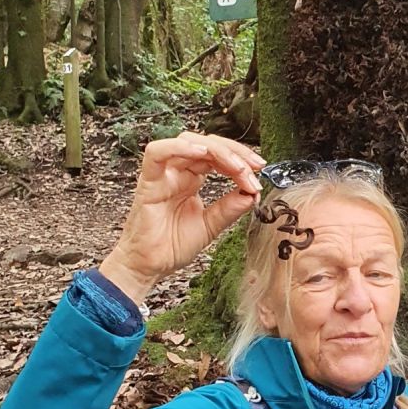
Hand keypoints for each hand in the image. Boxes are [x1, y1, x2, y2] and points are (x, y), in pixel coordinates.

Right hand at [99, 133, 264, 302]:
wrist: (149, 266)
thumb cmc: (171, 246)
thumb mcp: (211, 226)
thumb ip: (230, 208)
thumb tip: (252, 194)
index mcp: (193, 179)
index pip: (219, 156)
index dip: (241, 160)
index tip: (259, 173)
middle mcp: (178, 172)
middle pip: (208, 145)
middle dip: (235, 152)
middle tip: (255, 168)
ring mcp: (163, 174)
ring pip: (188, 142)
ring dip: (218, 150)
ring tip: (237, 167)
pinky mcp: (148, 181)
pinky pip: (157, 153)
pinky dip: (179, 147)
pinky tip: (201, 152)